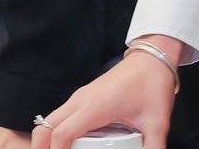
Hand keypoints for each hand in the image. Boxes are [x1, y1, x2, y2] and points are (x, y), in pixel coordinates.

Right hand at [31, 36, 181, 148]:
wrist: (152, 59)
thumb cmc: (152, 83)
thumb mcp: (157, 122)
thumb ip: (154, 147)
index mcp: (95, 106)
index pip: (61, 134)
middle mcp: (81, 100)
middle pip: (44, 127)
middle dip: (41, 148)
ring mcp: (80, 98)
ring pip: (49, 121)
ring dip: (48, 141)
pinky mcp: (83, 98)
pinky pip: (60, 117)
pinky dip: (57, 133)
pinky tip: (71, 146)